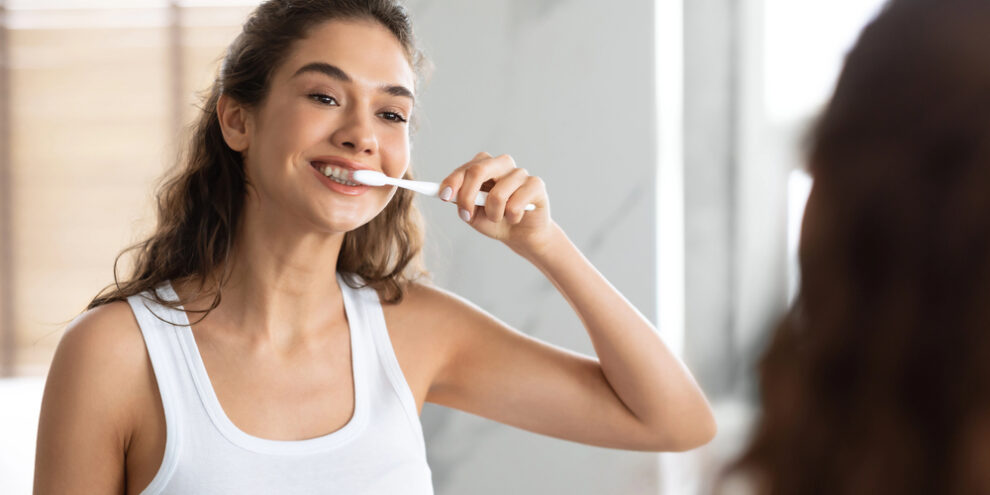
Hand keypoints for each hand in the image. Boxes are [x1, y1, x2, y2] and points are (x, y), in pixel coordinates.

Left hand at [439, 152, 553, 256]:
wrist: (522, 235)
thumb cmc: (495, 220)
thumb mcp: (472, 214)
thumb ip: (461, 202)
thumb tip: (450, 195)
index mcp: (484, 166)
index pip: (466, 168)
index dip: (453, 181)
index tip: (443, 196)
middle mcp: (502, 164)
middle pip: (478, 170)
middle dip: (467, 196)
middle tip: (466, 215)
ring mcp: (520, 173)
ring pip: (497, 194)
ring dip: (494, 214)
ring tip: (500, 218)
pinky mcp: (536, 184)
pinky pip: (515, 205)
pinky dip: (511, 217)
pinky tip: (516, 217)